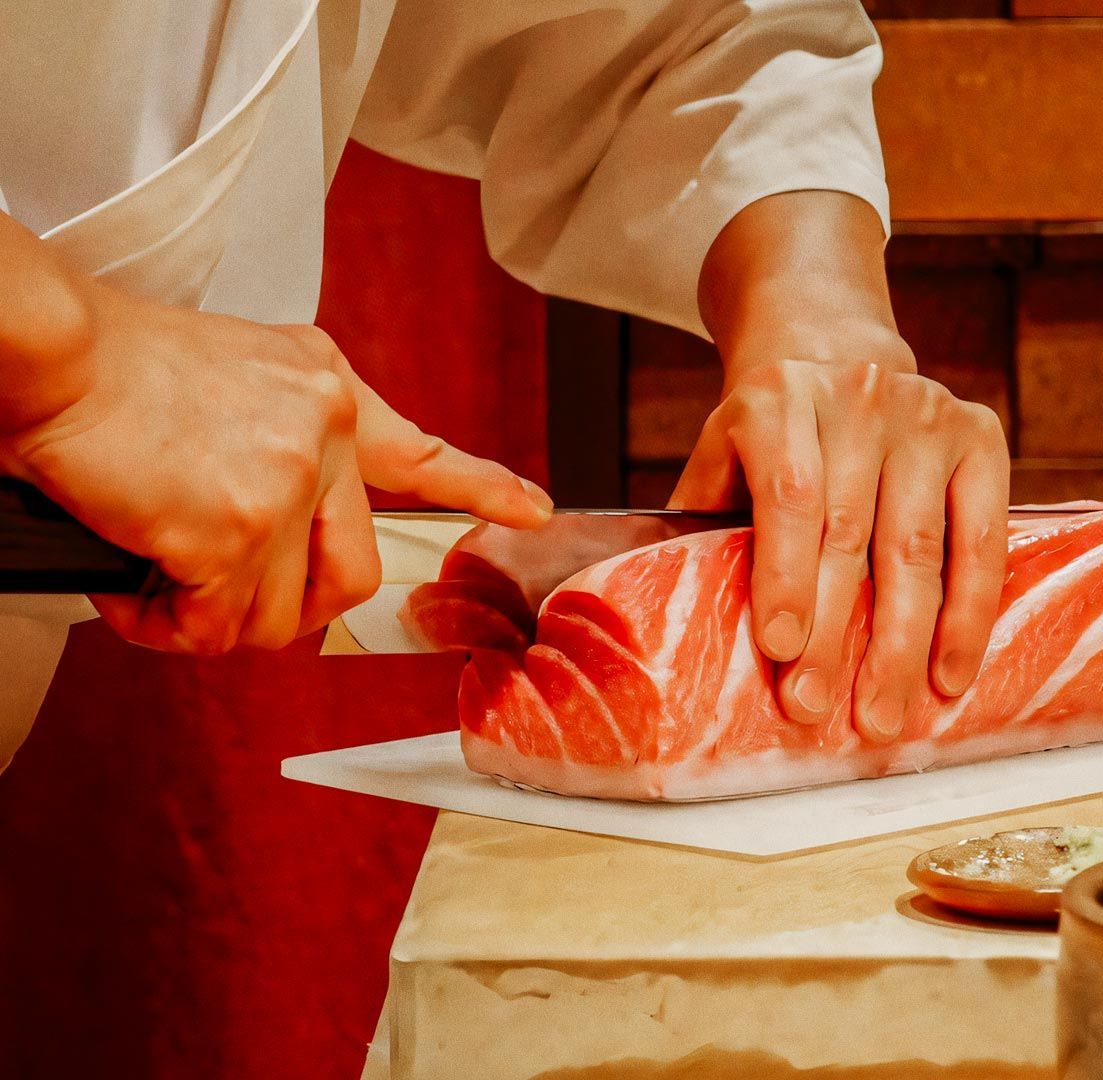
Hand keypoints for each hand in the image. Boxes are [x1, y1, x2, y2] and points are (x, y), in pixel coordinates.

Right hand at [0, 284, 551, 653]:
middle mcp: (321, 433)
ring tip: (156, 581)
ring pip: (277, 613)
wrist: (53, 350)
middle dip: (291, 606)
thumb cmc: (114, 364)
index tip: (531, 510)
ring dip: (212, 618)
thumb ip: (282, 426)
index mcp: (325, 389)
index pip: (419, 453)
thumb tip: (278, 503)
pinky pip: (213, 626)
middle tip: (226, 598)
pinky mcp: (230, 531)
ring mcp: (284, 484)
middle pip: (350, 573)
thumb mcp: (236, 368)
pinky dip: (164, 625)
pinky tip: (133, 585)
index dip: (481, 487)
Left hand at [671, 355, 1008, 741]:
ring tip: (882, 715)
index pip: (789, 494)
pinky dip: (969, 614)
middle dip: (836, 633)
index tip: (780, 648)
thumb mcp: (723, 452)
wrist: (841, 355)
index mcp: (779, 399)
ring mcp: (926, 414)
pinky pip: (981, 540)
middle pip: (849, 532)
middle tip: (816, 708)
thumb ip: (701, 518)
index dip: (786, 574)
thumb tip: (671, 616)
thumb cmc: (773, 433)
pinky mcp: (981, 437)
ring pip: (917, 546)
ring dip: (901, 643)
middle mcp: (857, 398)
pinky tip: (948, 673)